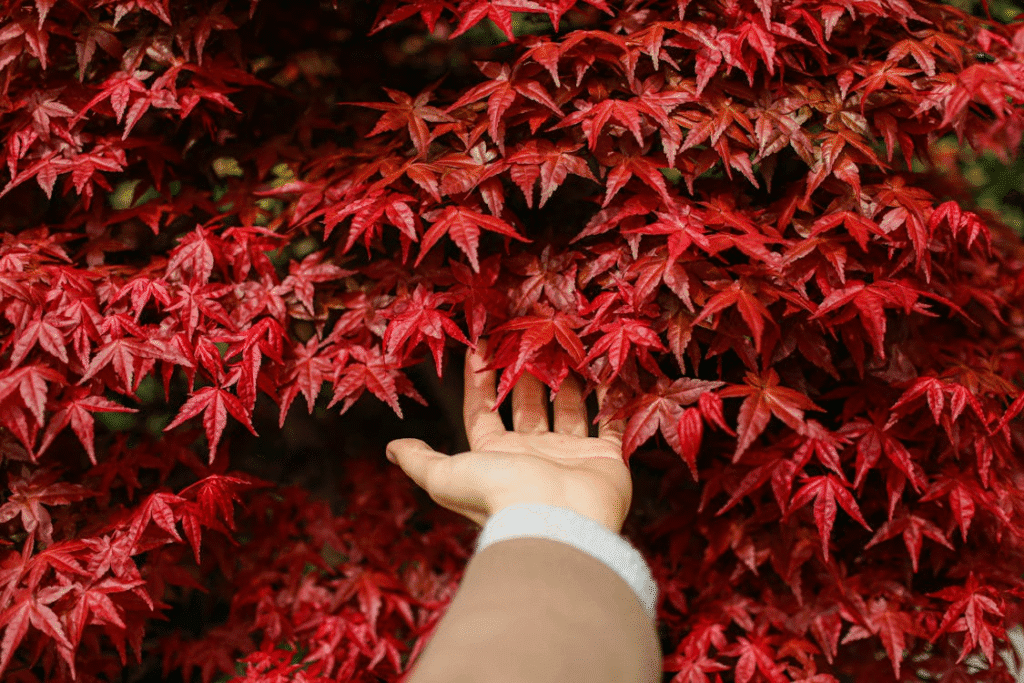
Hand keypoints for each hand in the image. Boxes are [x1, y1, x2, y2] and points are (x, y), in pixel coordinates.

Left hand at [386, 341, 631, 534]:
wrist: (556, 520)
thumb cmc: (499, 494)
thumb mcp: (446, 476)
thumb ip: (420, 460)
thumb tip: (391, 449)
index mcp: (495, 456)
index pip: (483, 410)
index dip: (480, 380)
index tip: (481, 344)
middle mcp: (532, 454)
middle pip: (527, 404)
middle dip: (524, 371)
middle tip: (527, 336)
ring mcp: (570, 455)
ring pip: (567, 408)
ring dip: (564, 379)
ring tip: (563, 344)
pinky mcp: (605, 458)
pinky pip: (609, 422)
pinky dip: (610, 399)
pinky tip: (605, 371)